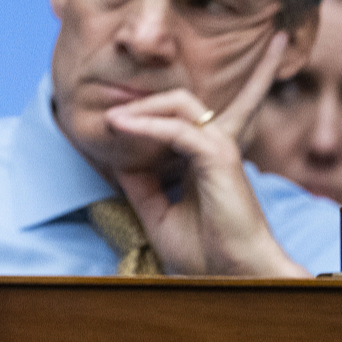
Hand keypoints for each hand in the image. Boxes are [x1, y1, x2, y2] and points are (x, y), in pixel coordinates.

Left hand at [105, 31, 309, 276]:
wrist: (231, 278)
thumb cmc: (204, 252)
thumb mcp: (157, 212)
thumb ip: (139, 183)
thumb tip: (115, 159)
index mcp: (209, 155)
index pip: (211, 108)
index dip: (232, 79)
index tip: (209, 62)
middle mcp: (218, 146)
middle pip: (184, 98)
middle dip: (145, 97)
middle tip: (108, 116)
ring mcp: (221, 150)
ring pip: (182, 103)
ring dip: (141, 106)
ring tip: (111, 120)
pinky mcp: (220, 160)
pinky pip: (178, 129)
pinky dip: (146, 126)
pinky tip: (120, 127)